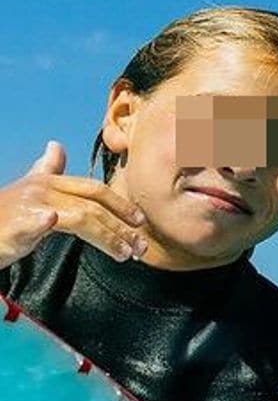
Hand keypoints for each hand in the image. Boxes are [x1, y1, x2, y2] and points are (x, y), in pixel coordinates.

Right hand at [0, 141, 146, 269]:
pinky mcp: (13, 225)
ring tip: (124, 254)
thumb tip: (56, 146)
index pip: (93, 189)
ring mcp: (27, 206)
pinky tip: (51, 220)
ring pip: (78, 218)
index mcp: (47, 181)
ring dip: (106, 237)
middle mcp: (41, 189)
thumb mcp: (29, 192)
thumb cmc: (4, 218)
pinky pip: (30, 221)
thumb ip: (47, 171)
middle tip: (141, 248)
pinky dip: (41, 221)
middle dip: (122, 226)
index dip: (120, 203)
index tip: (141, 221)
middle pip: (93, 205)